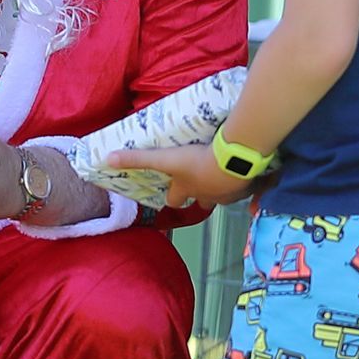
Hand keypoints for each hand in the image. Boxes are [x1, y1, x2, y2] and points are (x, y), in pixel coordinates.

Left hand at [109, 143, 252, 209]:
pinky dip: (247, 181)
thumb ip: (138, 158)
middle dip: (202, 193)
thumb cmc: (197, 161)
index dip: (172, 196)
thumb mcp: (165, 159)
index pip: (175, 199)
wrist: (235, 160)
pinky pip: (248, 187)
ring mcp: (229, 193)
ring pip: (226, 194)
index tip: (172, 191)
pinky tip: (250, 170)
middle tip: (204, 180)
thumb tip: (107, 159)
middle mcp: (208, 195)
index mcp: (187, 188)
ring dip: (224, 185)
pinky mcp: (248, 186)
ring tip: (227, 171)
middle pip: (203, 200)